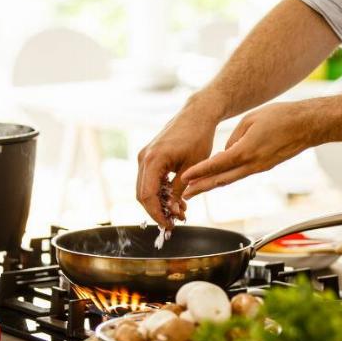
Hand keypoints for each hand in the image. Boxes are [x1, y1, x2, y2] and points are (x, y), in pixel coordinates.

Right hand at [136, 99, 220, 226]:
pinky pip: (150, 180)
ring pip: (145, 188)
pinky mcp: (150, 156)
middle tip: (175, 222)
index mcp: (153, 160)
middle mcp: (144, 158)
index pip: (147, 196)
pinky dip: (160, 192)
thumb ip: (180, 190)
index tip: (169, 226)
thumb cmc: (198, 137)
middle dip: (157, 211)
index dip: (157, 214)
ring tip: (180, 212)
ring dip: (160, 203)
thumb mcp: (192, 168)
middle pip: (142, 195)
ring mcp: (145, 156)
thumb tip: (173, 211)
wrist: (197, 114)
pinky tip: (176, 200)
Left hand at [181, 100, 323, 198]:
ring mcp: (259, 168)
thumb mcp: (250, 120)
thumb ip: (234, 137)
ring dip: (212, 186)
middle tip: (185, 195)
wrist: (307, 125)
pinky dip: (227, 178)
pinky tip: (217, 179)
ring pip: (231, 180)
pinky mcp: (264, 167)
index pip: (217, 164)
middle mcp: (252, 164)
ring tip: (196, 190)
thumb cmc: (281, 117)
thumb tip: (225, 152)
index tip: (184, 178)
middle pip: (221, 180)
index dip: (199, 172)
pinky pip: (241, 174)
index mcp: (247, 151)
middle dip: (201, 188)